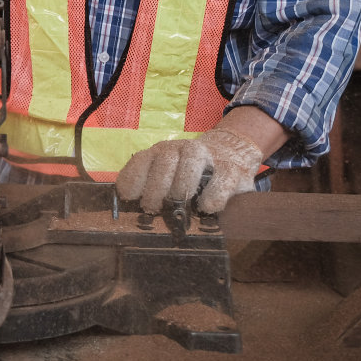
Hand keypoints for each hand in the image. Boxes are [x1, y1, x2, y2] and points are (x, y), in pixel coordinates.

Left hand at [116, 127, 265, 214]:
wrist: (230, 156)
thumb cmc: (189, 176)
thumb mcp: (165, 179)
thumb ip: (147, 190)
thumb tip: (128, 212)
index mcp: (160, 153)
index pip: (141, 160)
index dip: (133, 179)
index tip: (130, 198)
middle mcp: (181, 149)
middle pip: (164, 160)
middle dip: (155, 187)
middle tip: (153, 209)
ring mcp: (208, 155)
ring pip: (192, 160)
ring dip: (182, 186)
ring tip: (179, 207)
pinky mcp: (231, 168)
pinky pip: (222, 177)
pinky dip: (213, 194)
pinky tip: (206, 207)